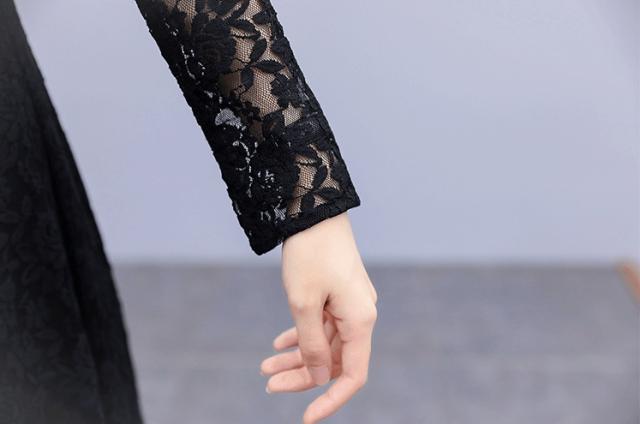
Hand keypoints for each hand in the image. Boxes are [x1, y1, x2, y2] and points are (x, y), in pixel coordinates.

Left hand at [260, 212, 377, 422]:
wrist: (313, 208)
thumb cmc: (310, 253)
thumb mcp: (303, 303)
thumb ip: (310, 344)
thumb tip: (317, 375)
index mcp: (360, 321)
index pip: (351, 376)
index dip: (329, 400)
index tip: (305, 418)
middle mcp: (360, 315)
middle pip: (334, 360)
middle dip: (301, 376)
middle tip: (267, 384)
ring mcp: (349, 303)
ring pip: (324, 343)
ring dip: (296, 356)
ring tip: (264, 366)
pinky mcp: (338, 292)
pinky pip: (322, 324)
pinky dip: (301, 335)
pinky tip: (278, 342)